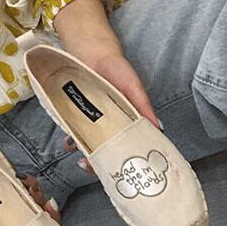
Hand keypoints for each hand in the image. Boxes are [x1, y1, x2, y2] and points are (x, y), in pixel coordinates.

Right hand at [0, 169, 59, 225]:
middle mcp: (8, 218)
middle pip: (37, 219)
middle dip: (48, 214)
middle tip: (47, 207)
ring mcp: (8, 200)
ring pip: (33, 200)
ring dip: (39, 196)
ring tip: (33, 192)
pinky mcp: (4, 181)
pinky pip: (23, 183)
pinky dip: (29, 183)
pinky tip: (26, 182)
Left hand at [53, 0, 160, 171]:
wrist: (92, 51)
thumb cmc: (118, 69)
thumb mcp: (134, 88)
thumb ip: (144, 108)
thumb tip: (158, 129)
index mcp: (128, 124)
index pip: (129, 148)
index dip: (127, 163)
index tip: (123, 174)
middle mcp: (111, 128)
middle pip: (108, 152)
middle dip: (101, 165)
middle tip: (96, 169)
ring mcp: (93, 124)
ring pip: (91, 146)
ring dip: (85, 155)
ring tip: (80, 160)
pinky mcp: (78, 117)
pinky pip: (74, 133)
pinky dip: (71, 140)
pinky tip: (68, 143)